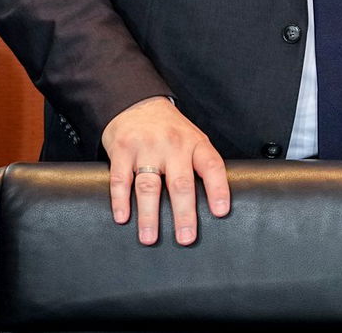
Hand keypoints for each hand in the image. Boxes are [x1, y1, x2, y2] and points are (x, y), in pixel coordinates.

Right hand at [101, 96, 229, 244]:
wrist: (139, 104)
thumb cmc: (170, 129)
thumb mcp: (193, 139)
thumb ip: (200, 165)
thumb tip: (214, 201)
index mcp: (195, 143)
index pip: (212, 167)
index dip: (218, 189)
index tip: (221, 211)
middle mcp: (173, 146)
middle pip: (180, 183)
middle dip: (184, 213)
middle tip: (186, 238)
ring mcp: (146, 148)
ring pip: (149, 186)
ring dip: (149, 215)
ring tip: (150, 237)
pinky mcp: (122, 151)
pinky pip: (120, 179)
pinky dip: (120, 200)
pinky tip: (123, 217)